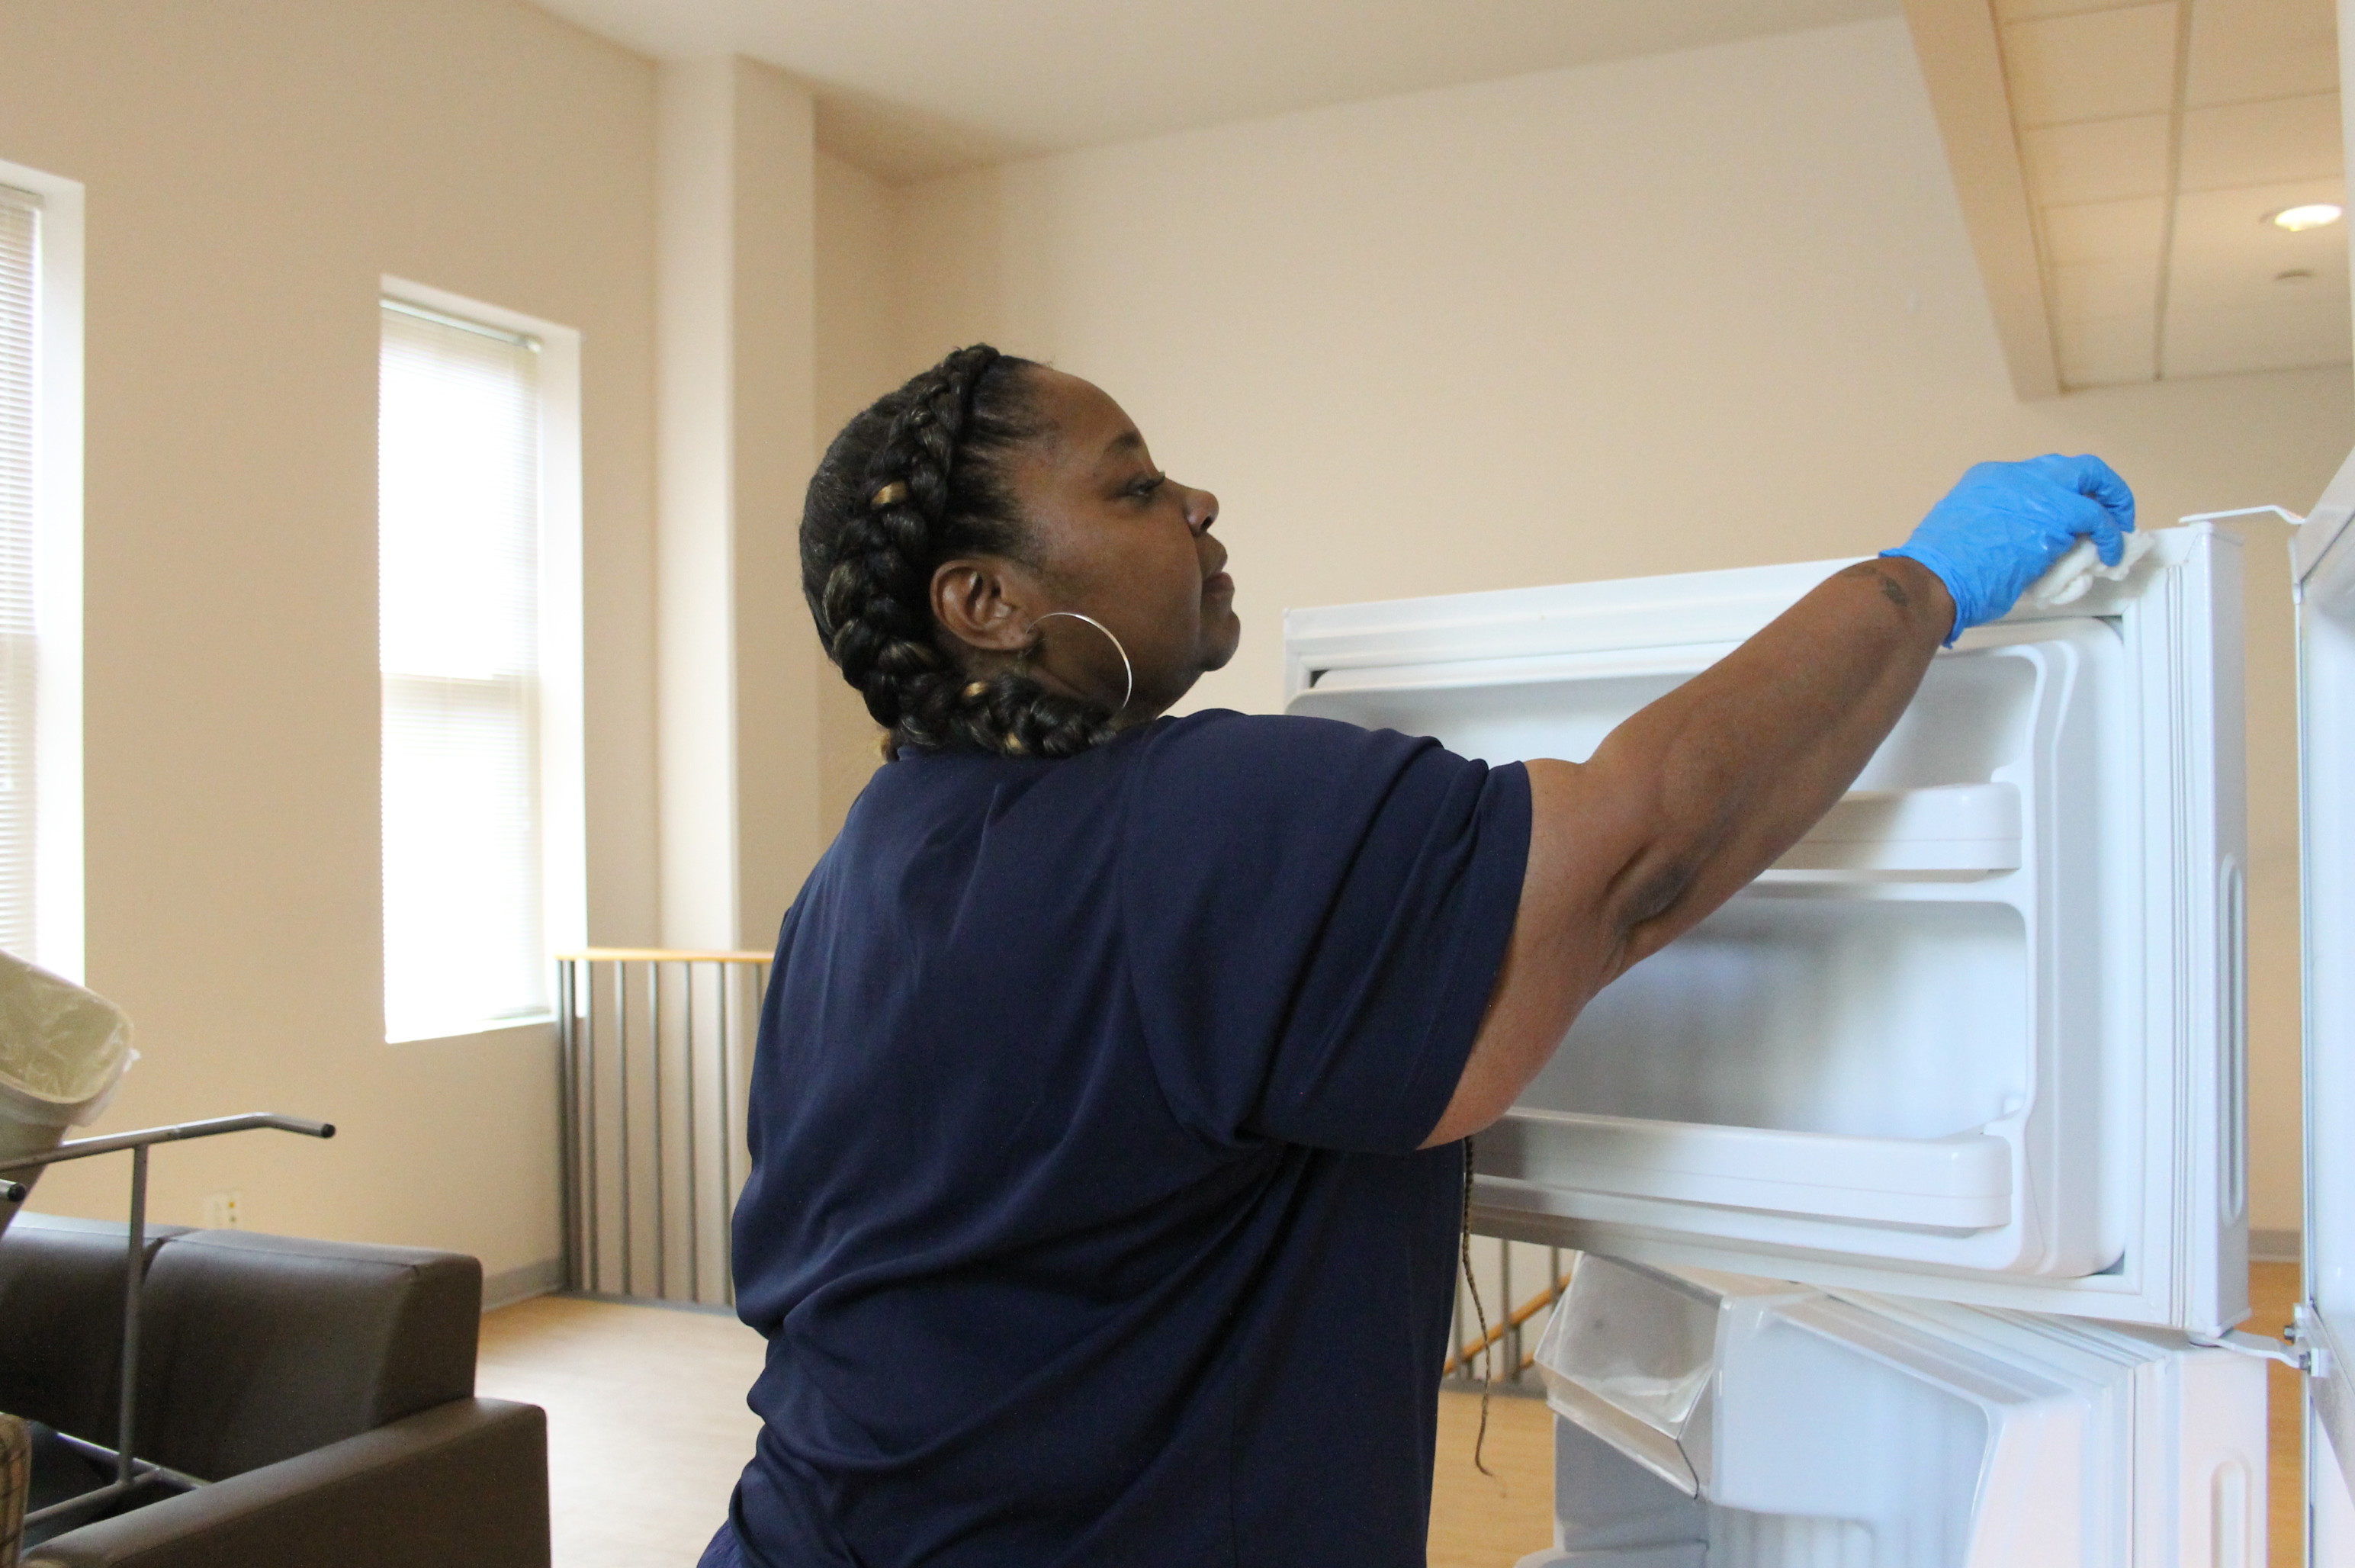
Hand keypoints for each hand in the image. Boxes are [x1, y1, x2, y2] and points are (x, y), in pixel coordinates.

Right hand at [1882, 455, 2135, 643]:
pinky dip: (2111, 534)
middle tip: (2109, 510)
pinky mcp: (2057, 514)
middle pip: (2070, 467)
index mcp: (1987, 480)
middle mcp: (2014, 477)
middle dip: (2097, 487)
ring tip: (2117, 530)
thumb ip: (1994, 531)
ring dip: (2111, 504)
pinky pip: (2098, 518)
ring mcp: (2036, 490)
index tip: (2069, 512)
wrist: (1934, 579)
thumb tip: (2017, 549)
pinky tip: (2110, 551)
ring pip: (2091, 478)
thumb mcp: (1965, 536)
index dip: (2061, 494)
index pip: (2038, 477)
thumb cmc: (1939, 573)